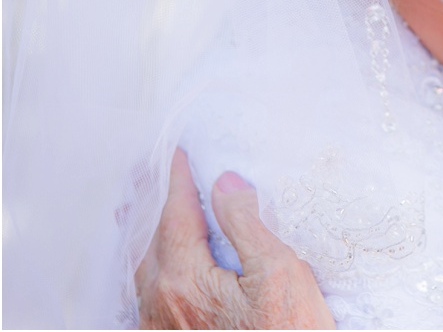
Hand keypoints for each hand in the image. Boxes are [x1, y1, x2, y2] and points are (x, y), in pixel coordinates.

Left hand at [135, 149, 334, 328]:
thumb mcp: (279, 272)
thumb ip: (246, 225)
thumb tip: (225, 182)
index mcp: (186, 279)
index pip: (176, 215)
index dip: (177, 180)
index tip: (178, 153)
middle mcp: (162, 303)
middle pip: (145, 240)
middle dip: (147, 201)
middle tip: (145, 170)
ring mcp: (161, 326)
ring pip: (139, 269)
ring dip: (139, 233)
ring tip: (137, 209)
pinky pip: (144, 295)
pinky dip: (143, 266)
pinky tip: (150, 266)